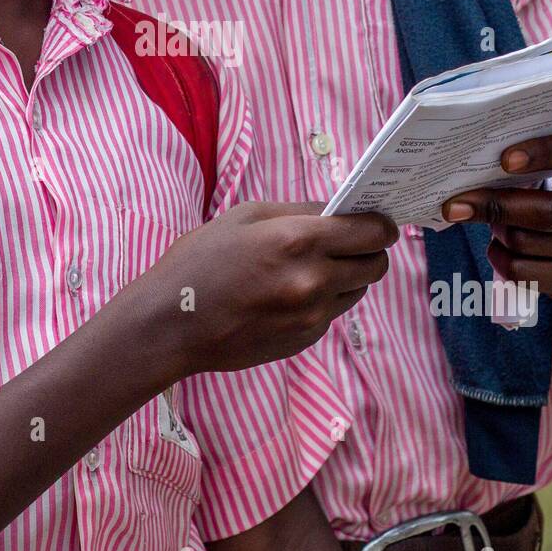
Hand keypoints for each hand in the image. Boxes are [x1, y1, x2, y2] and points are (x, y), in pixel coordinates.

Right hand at [131, 201, 398, 375]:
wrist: (171, 324)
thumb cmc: (200, 261)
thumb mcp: (245, 217)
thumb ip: (299, 212)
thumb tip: (339, 211)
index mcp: (299, 240)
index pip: (372, 232)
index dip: (380, 225)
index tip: (377, 221)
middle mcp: (314, 280)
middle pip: (376, 265)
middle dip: (369, 251)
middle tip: (350, 243)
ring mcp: (312, 316)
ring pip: (357, 291)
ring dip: (346, 277)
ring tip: (312, 267)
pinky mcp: (305, 340)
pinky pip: (331, 313)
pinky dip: (322, 301)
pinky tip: (288, 294)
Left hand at [441, 129, 551, 302]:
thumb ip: (532, 159)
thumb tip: (470, 166)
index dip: (540, 153)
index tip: (504, 159)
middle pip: (547, 211)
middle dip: (495, 206)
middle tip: (456, 204)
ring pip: (527, 242)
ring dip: (497, 233)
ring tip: (494, 224)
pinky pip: (523, 271)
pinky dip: (500, 258)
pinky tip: (500, 248)